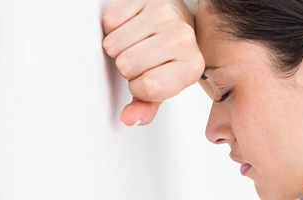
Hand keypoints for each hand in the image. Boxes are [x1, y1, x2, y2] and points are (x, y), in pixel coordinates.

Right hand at [102, 0, 202, 125]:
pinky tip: (130, 29)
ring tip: (135, 44)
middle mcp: (183, 39)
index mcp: (191, 67)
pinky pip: (111, 20)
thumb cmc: (169, 58)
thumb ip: (146, 107)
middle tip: (140, 60)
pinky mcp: (147, 0)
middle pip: (127, 65)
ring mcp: (166, 16)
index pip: (148, 87)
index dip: (137, 87)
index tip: (145, 80)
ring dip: (118, 47)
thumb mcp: (162, 87)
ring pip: (115, 44)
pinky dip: (113, 27)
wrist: (178, 23)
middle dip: (127, 67)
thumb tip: (130, 118)